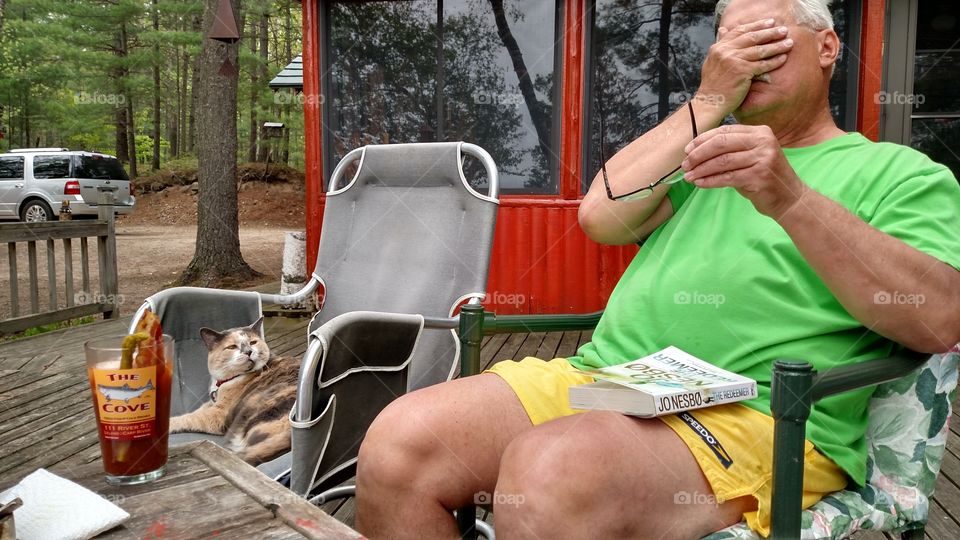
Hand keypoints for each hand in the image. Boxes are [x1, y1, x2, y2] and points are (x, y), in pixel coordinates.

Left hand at [680, 124, 808, 219]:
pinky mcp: (759, 176)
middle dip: (699, 154)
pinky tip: (700, 183)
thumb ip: (730, 150)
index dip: (703, 140)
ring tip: (689, 176)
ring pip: (722, 162)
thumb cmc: (764, 177)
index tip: (687, 150)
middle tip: (685, 164)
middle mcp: (763, 142)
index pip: (724, 131)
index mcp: (760, 132)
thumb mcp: (750, 157)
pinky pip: (727, 177)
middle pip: (721, 144)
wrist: (789, 198)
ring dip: (701, 170)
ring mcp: (763, 158)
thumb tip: (696, 151)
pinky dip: (710, 181)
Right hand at [695, 18, 794, 115]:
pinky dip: (774, 61)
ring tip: (789, 43)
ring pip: (760, 50)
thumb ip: (719, 45)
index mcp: (718, 47)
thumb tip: (722, 30)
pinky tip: (783, 58)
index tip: (769, 23)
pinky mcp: (742, 72)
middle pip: (752, 37)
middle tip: (784, 30)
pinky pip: (762, 64)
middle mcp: (725, 51)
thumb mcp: (712, 61)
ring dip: (777, 46)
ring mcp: (734, 60)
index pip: (740, 31)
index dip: (756, 25)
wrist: (710, 103)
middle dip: (770, 33)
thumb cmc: (712, 85)